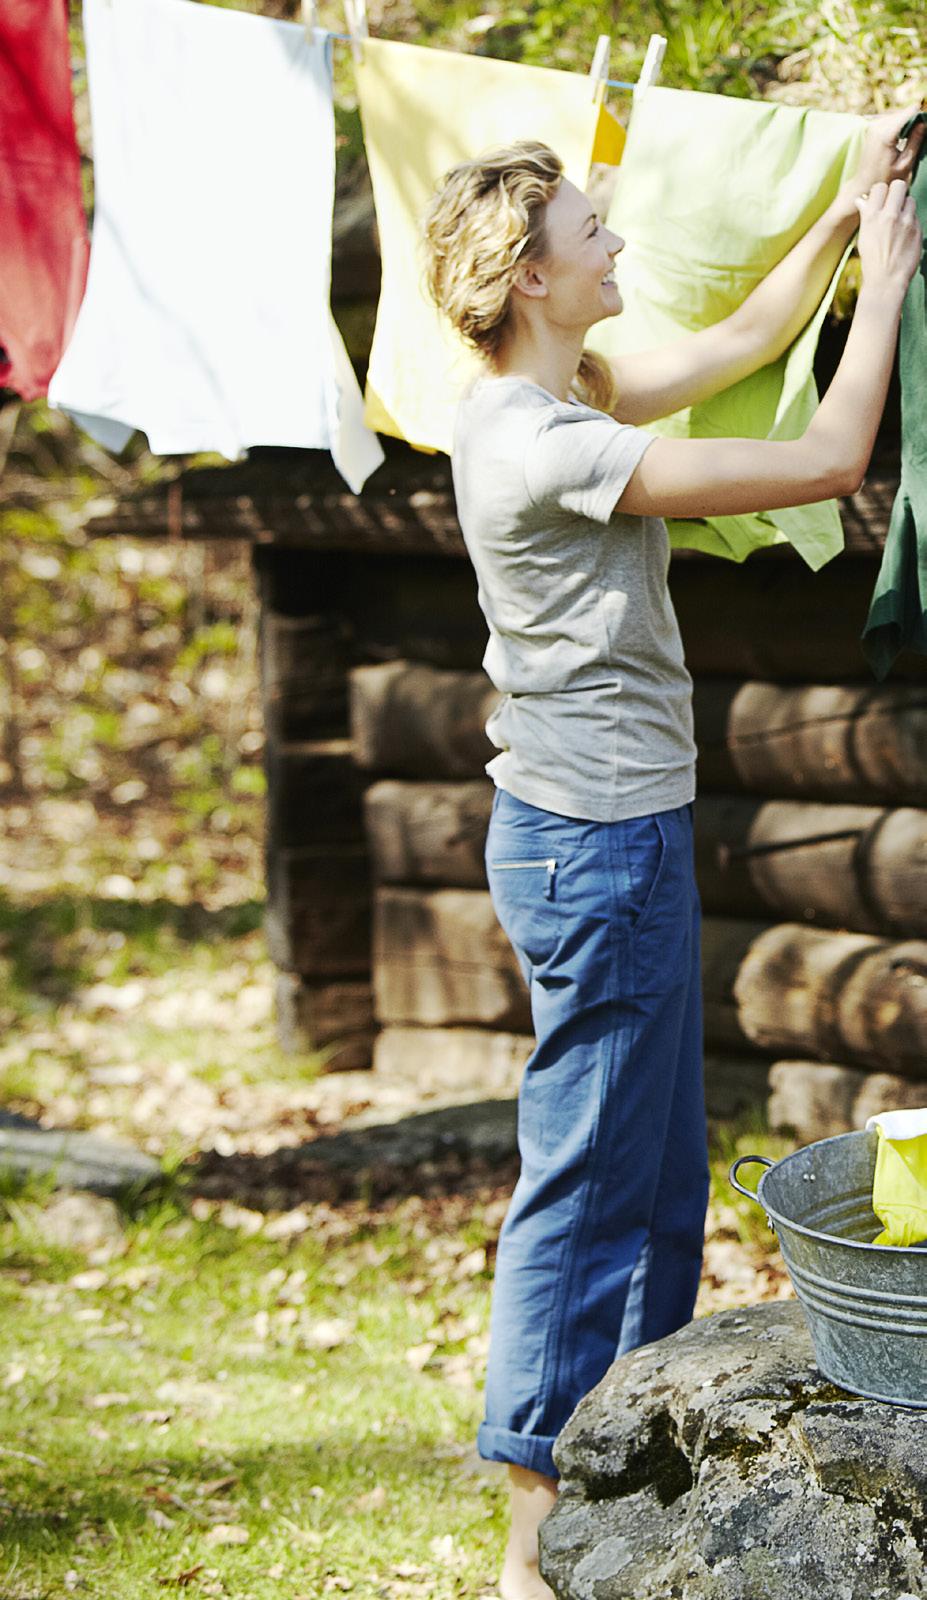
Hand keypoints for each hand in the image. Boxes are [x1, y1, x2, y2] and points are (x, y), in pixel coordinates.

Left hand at [854, 105, 924, 194]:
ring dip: (907, 123)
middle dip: (914, 121)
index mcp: (885, 134)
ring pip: (898, 115)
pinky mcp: (872, 128)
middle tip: (920, 136)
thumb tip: (924, 122)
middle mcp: (877, 126)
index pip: (910, 113)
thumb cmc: (885, 178)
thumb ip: (915, 140)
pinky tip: (902, 139)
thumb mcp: (905, 163)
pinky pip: (891, 120)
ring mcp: (873, 126)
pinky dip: (899, 126)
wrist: (864, 184)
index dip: (921, 117)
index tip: (925, 129)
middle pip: (904, 112)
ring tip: (911, 139)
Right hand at [855, 178, 922, 295]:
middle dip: (897, 192)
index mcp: (872, 217)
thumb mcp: (863, 237)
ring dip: (906, 206)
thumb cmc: (872, 261)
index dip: (882, 192)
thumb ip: (866, 216)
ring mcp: (905, 222)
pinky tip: (905, 234)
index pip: (880, 187)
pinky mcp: (917, 229)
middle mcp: (889, 216)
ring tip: (900, 220)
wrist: (886, 281)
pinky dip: (911, 221)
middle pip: (899, 185)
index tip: (881, 200)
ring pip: (910, 199)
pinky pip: (916, 216)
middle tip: (894, 203)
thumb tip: (863, 200)